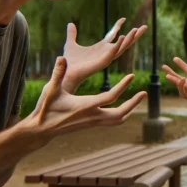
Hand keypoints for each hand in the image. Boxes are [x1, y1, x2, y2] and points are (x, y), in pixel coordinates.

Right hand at [28, 57, 146, 142]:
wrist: (42, 129)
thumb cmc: (46, 108)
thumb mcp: (50, 89)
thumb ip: (58, 73)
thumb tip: (62, 57)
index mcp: (85, 106)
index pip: (110, 97)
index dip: (123, 87)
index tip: (132, 76)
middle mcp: (92, 116)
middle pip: (120, 114)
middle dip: (133, 104)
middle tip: (144, 93)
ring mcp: (93, 122)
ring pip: (118, 120)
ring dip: (129, 110)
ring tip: (138, 99)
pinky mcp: (91, 125)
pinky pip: (112, 122)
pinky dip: (121, 114)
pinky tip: (124, 107)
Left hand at [62, 19, 146, 93]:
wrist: (67, 72)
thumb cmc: (70, 61)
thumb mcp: (71, 43)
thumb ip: (72, 34)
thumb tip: (70, 24)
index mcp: (101, 48)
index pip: (112, 35)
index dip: (118, 26)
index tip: (123, 18)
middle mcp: (106, 52)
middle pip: (124, 42)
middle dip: (134, 35)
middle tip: (145, 27)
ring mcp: (106, 57)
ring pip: (122, 47)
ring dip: (130, 38)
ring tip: (137, 29)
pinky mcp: (102, 62)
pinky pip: (113, 52)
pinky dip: (118, 45)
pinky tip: (122, 36)